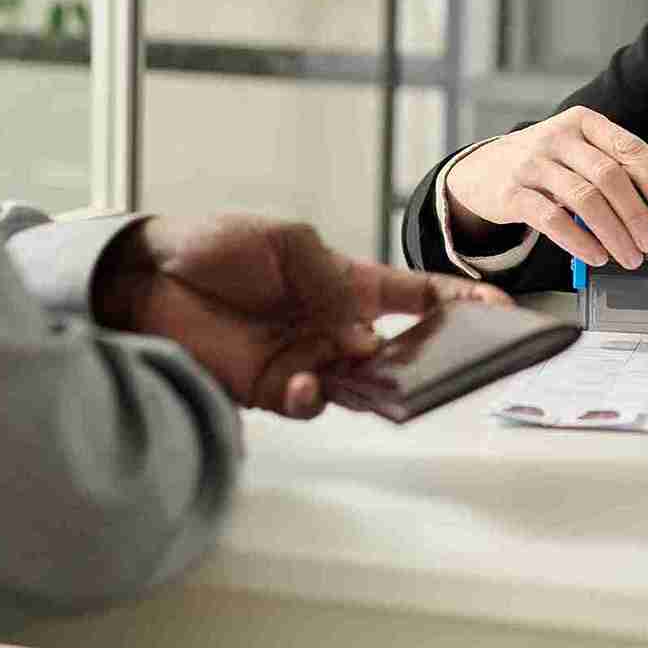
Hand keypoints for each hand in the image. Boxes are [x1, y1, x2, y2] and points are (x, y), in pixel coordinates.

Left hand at [97, 214, 509, 418]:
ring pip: (363, 386)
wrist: (147, 277)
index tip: (501, 311)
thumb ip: (332, 283)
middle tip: (455, 363)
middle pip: (401, 350)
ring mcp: (307, 360)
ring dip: (375, 385)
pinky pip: (311, 405)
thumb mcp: (287, 243)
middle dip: (433, 359)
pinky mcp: (272, 390)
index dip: (460, 304)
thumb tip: (365, 334)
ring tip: (371, 372)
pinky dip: (317, 398)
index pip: (416, 297)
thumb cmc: (216, 246)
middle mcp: (335, 327)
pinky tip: (308, 382)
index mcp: (348, 283)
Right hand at [442, 107, 647, 268]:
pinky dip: (579, 241)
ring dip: (614, 233)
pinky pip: (552, 220)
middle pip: (608, 175)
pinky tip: (596, 256)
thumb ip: (608, 169)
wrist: (482, 169)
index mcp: (583, 123)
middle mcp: (557, 138)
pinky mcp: (512, 193)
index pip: (628, 146)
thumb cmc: (543, 164)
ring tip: (630, 256)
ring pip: (584, 199)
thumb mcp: (575, 153)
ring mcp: (532, 164)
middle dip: (636, 213)